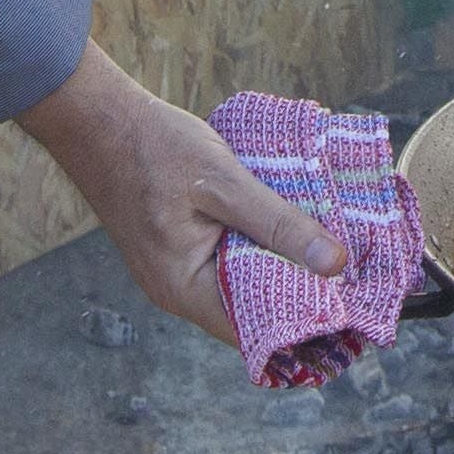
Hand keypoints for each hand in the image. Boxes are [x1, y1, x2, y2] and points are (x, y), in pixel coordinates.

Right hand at [19, 45, 353, 342]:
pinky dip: (259, 252)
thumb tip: (334, 265)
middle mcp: (177, 291)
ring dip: (280, 271)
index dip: (303, 327)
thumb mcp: (225, 182)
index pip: (254, 332)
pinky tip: (292, 233)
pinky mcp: (179, 248)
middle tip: (355, 282)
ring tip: (332, 256)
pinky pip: (227, 263)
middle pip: (251, 313)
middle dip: (299, 298)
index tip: (350, 313)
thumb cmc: (154, 148)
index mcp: (184, 287)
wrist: (99, 120)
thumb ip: (278, 224)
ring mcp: (176, 271)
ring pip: (241, 286)